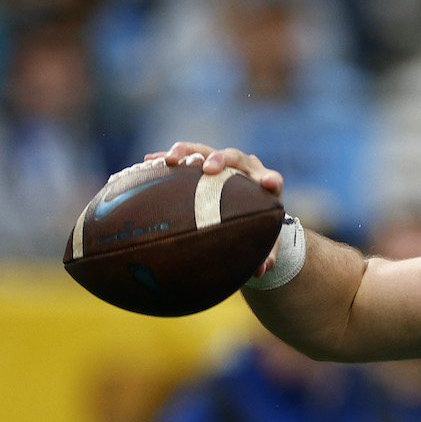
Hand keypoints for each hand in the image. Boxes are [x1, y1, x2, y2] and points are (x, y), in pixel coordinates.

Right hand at [146, 142, 285, 276]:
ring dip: (188, 153)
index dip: (270, 180)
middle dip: (221, 160)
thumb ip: (266, 256)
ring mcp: (223, 162)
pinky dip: (167, 157)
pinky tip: (148, 161)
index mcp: (265, 184)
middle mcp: (245, 167)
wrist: (249, 207)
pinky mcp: (202, 161)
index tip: (269, 184)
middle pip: (235, 157)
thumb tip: (261, 270)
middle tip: (209, 168)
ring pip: (205, 151)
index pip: (272, 179)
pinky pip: (184, 156)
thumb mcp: (264, 242)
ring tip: (169, 159)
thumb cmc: (258, 225)